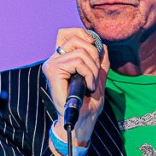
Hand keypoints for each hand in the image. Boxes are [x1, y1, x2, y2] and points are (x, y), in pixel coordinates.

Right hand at [42, 28, 109, 150]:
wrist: (82, 122)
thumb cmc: (88, 104)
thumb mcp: (98, 78)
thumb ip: (100, 62)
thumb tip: (103, 45)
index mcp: (62, 59)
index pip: (67, 33)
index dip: (83, 35)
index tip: (94, 50)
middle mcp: (54, 60)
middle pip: (76, 38)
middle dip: (93, 54)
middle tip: (95, 74)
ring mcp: (52, 65)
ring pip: (80, 52)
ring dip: (93, 69)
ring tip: (91, 84)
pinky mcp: (53, 71)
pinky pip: (78, 61)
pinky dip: (89, 74)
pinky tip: (88, 86)